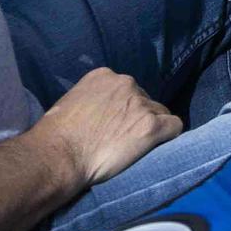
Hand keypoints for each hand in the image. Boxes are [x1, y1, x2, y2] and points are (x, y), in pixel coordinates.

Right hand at [35, 67, 183, 188]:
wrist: (59, 154)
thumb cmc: (56, 135)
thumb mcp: (72, 102)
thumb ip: (93, 99)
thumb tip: (100, 110)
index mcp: (105, 75)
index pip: (127, 89)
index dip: (124, 108)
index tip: (116, 123)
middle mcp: (126, 84)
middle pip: (145, 99)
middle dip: (138, 116)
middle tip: (125, 138)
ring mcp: (140, 104)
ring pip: (160, 113)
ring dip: (152, 127)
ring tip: (138, 146)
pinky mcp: (151, 126)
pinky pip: (174, 126)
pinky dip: (169, 136)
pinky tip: (159, 146)